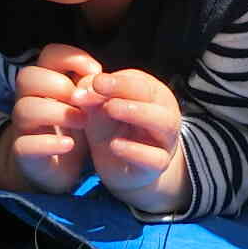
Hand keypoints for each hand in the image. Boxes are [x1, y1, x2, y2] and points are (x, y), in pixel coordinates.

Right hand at [8, 43, 101, 193]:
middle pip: (28, 77)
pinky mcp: (23, 151)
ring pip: (25, 109)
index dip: (72, 58)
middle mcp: (29, 98)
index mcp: (46, 81)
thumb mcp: (87, 104)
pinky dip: (49, 143)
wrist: (60, 166)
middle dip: (60, 85)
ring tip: (83, 122)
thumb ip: (91, 88)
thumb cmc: (74, 127)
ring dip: (58, 113)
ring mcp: (23, 125)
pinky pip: (24, 144)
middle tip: (85, 102)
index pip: (49, 54)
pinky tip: (69, 145)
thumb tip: (97, 77)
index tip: (96, 71)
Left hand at [81, 68, 188, 215]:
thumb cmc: (111, 128)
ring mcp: (166, 139)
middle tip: (100, 89)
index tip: (95, 81)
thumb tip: (81, 88)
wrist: (120, 167)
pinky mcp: (160, 164)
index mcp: (151, 93)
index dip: (116, 81)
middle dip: (126, 90)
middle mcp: (164, 112)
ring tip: (110, 108)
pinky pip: (156, 157)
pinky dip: (136, 151)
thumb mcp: (99, 110)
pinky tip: (115, 145)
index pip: (138, 82)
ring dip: (137, 112)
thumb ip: (92, 96)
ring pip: (163, 123)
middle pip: (154, 97)